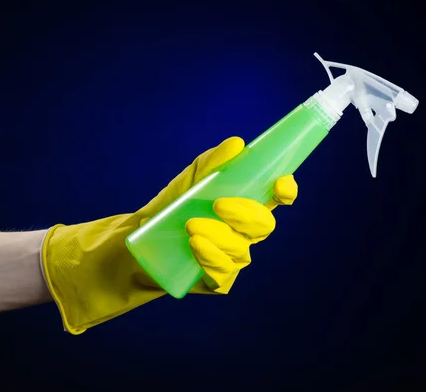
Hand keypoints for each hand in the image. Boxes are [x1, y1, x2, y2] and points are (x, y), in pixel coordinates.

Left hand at [42, 136, 297, 333]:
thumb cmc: (171, 207)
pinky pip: (225, 274)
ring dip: (221, 237)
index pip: (277, 198)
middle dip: (247, 215)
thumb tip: (237, 144)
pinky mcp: (218, 280)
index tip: (279, 183)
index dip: (285, 190)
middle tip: (219, 204)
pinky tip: (196, 247)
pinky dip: (212, 259)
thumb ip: (211, 164)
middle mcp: (245, 232)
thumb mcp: (188, 182)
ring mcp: (233, 257)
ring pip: (242, 250)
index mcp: (246, 204)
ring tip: (192, 226)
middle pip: (265, 225)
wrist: (140, 241)